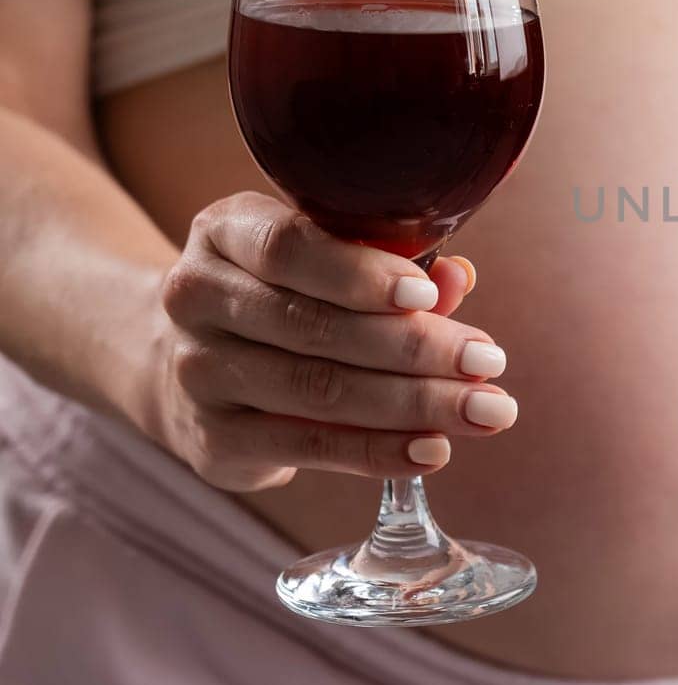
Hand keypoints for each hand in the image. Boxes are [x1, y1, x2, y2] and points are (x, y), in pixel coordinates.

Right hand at [149, 191, 516, 490]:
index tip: (428, 297)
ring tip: (485, 409)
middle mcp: (196, 297)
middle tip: (489, 362)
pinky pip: (309, 446)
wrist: (182, 361)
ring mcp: (198, 373)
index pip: (288, 249)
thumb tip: (459, 279)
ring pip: (319, 391)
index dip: (359, 274)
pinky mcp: (214, 439)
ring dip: (414, 404)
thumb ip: (393, 267)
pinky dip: (378, 451)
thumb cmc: (284, 293)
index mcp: (224, 232)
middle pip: (316, 328)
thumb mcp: (325, 261)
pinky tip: (433, 449)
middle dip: (416, 348)